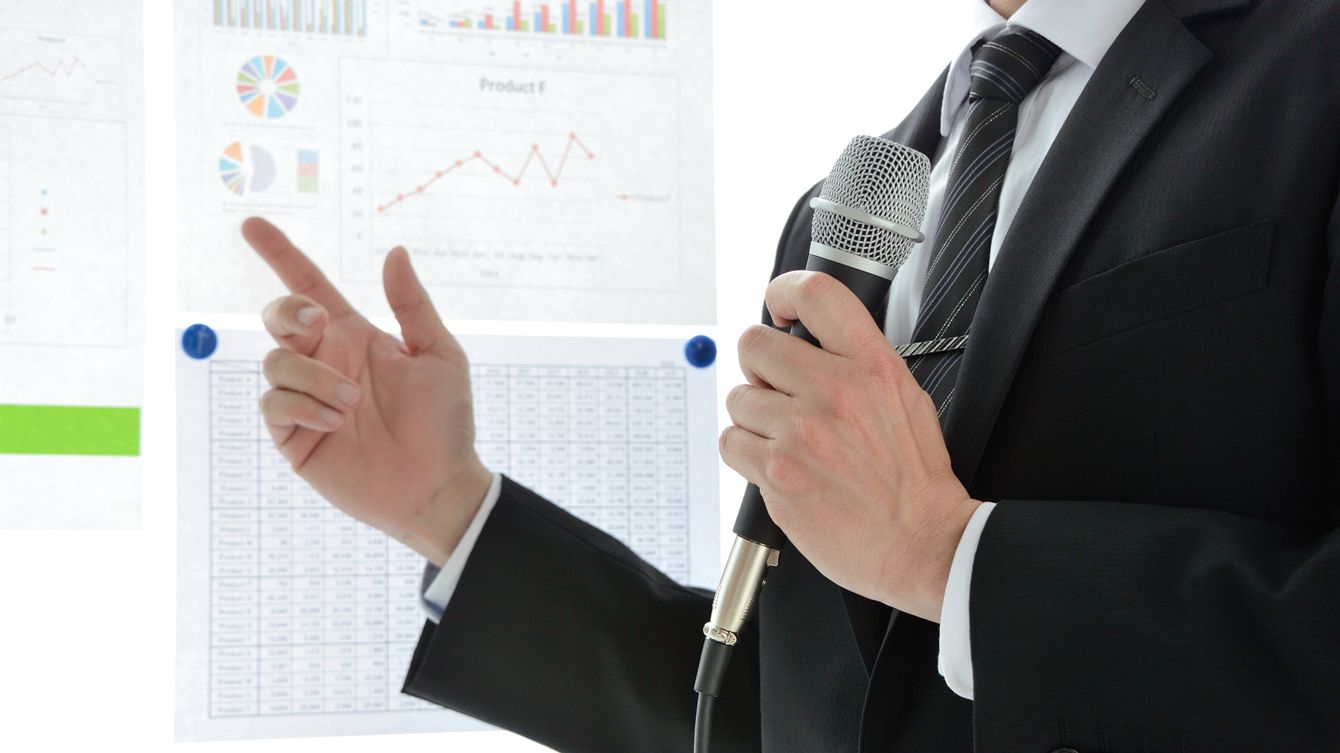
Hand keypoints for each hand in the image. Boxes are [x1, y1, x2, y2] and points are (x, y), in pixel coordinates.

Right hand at [243, 218, 490, 565]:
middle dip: (287, 312)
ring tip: (353, 403)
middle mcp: (324, 362)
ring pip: (275, 362)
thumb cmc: (446, 422)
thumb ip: (412, 304)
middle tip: (316, 324)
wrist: (438, 485)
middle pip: (278, 317)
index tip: (252, 225)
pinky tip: (336, 421)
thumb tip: (395, 252)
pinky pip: (274, 403)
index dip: (280, 255)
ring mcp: (305, 398)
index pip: (309, 286)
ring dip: (313, 377)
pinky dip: (302, 406)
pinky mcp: (294, 434)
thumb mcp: (440, 354)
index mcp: (355, 336)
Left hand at [719, 271, 980, 621]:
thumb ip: (858, 363)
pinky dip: (745, 454)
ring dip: (755, 418)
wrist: (921, 542)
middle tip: (780, 393)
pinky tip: (776, 466)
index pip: (816, 294)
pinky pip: (731, 442)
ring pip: (739, 398)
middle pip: (754, 344)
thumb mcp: (905, 399)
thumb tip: (810, 341)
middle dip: (760, 368)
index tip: (777, 307)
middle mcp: (835, 390)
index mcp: (872, 366)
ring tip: (788, 442)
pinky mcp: (777, 471)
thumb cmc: (914, 479)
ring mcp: (802, 431)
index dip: (784, 292)